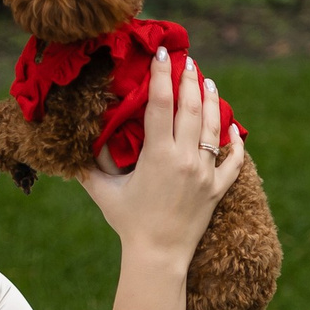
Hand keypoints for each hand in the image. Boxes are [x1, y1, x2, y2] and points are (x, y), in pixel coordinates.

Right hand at [79, 49, 244, 264]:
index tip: (163, 53)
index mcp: (158, 154)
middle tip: (188, 61)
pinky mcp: (217, 189)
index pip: (161, 103)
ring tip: (208, 82)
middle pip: (191, 108)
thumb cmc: (128, 223)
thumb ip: (89, 167)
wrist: (158, 257)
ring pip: (213, 128)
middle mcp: (185, 159)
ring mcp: (205, 173)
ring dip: (212, 101)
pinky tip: (233, 129)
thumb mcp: (105, 192)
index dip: (161, 74)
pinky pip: (232, 161)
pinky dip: (235, 143)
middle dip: (190, 80)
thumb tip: (74, 146)